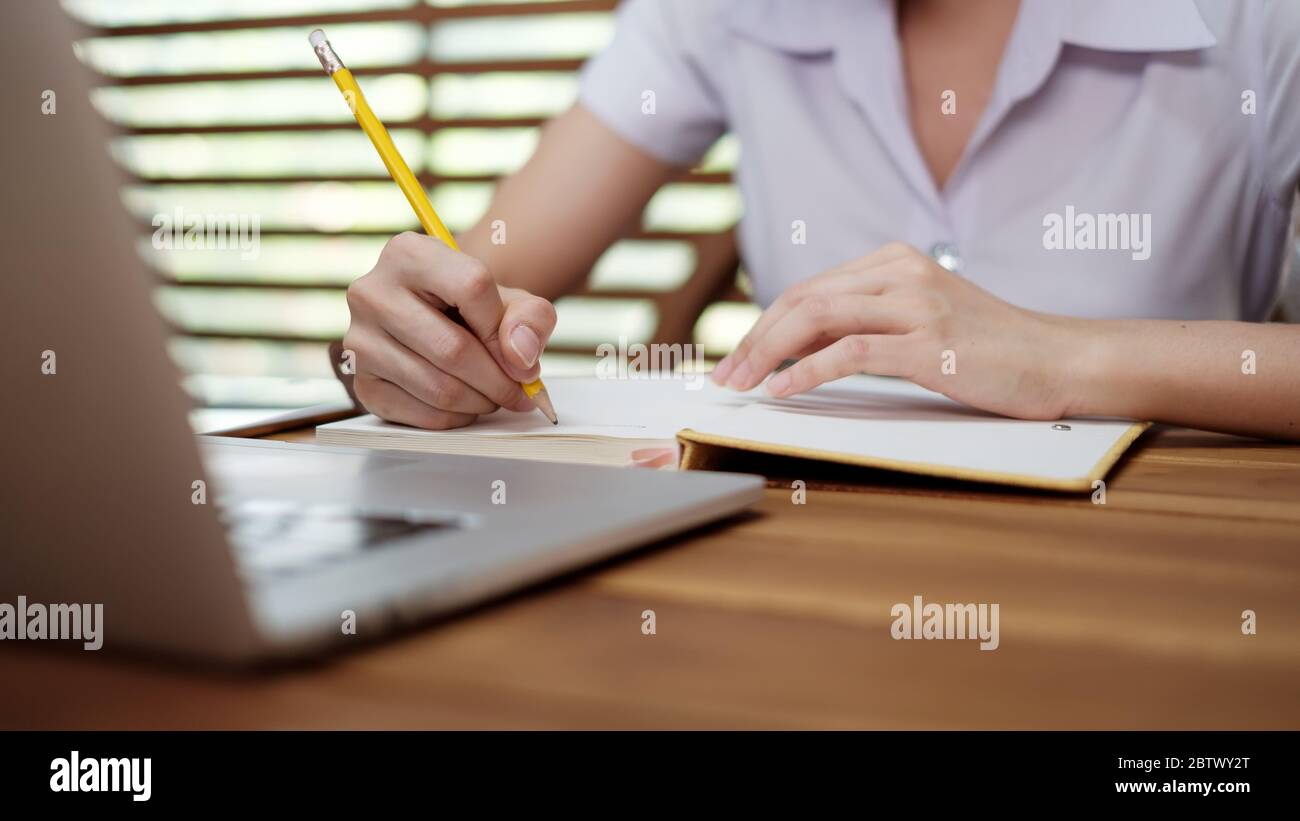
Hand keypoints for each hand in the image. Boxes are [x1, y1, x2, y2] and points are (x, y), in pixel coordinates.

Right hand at [343, 231, 556, 428]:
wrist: (434, 323)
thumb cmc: (473, 309)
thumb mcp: (511, 300)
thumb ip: (531, 319)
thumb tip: (520, 358)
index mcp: (409, 253)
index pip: (471, 286)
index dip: (505, 331)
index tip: (521, 358)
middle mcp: (372, 292)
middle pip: (453, 349)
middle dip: (498, 381)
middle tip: (518, 393)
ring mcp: (360, 339)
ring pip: (438, 387)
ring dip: (480, 402)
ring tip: (495, 397)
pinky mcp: (362, 382)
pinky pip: (420, 413)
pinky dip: (455, 419)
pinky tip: (466, 405)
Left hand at [710, 242, 1083, 419]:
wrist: (1057, 360)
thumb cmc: (989, 349)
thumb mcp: (921, 321)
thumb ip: (867, 322)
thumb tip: (798, 346)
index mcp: (894, 261)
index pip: (809, 289)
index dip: (764, 324)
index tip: (736, 358)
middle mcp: (900, 273)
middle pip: (802, 299)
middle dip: (753, 339)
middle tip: (724, 376)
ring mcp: (915, 305)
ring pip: (816, 318)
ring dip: (767, 354)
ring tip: (741, 385)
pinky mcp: (928, 343)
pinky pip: (849, 352)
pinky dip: (806, 372)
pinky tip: (781, 390)